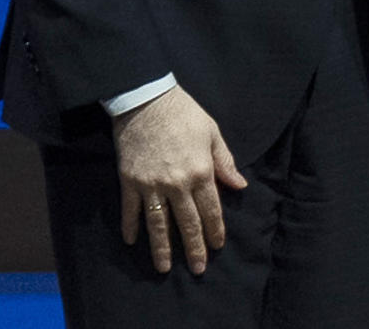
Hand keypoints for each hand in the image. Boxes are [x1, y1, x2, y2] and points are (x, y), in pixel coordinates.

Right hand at [112, 85, 248, 274]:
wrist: (146, 99)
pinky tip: (131, 241)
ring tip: (164, 268)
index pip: (211, 209)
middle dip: (194, 248)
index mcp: (200, 171)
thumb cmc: (184, 113)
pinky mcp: (129, 181)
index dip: (215, 230)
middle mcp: (177, 183)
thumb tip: (239, 186)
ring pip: (158, 223)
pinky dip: (130, 226)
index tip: (217, 247)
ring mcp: (151, 185)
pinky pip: (130, 209)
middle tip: (197, 269)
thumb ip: (224, 162)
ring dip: (162, 247)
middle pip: (187, 222)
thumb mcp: (212, 132)